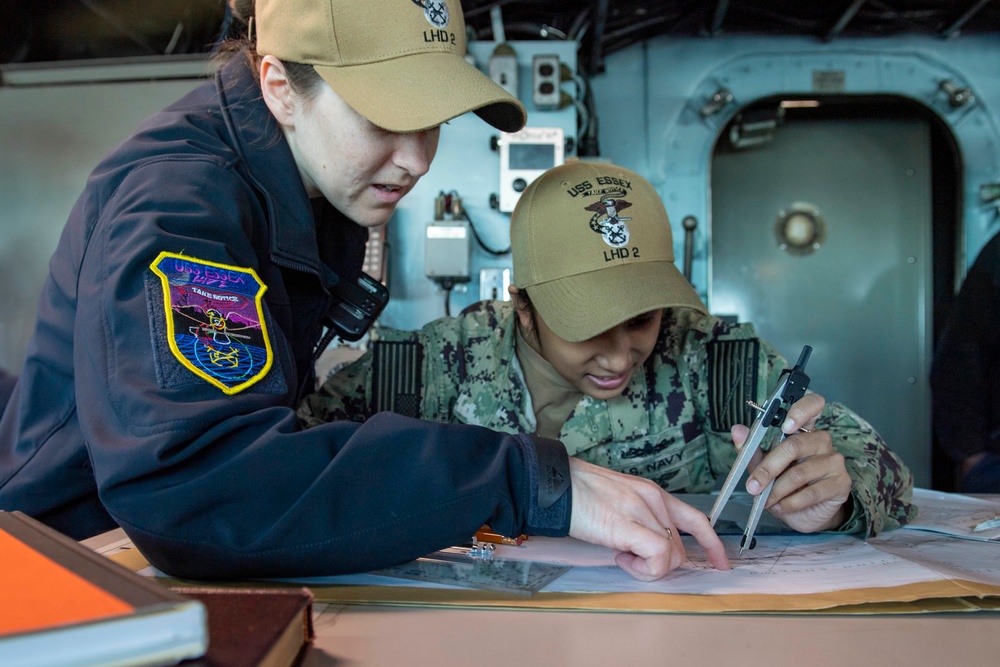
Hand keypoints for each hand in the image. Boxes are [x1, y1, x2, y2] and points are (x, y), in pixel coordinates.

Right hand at [567, 458, 729, 580]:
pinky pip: (658, 556)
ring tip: (620, 555)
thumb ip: (638, 518)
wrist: (555, 485)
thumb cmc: (578, 494)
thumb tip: (645, 546)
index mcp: (653, 493)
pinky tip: (621, 558)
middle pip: (681, 548)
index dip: (712, 544)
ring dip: (648, 568)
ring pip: (671, 556)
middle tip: (628, 557)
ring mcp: (642, 511)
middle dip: (660, 563)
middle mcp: (654, 499)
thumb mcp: (619, 501)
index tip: (721, 562)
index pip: (697, 519)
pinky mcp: (627, 525)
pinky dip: (644, 568)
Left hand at [733, 392, 851, 532]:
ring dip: (777, 490)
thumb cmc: (785, 484)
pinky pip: (811, 492)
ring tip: (765, 500)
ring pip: (799, 473)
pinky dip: (790, 502)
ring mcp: (834, 461)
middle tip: (753, 486)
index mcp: (804, 428)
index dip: (800, 411)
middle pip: (795, 445)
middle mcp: (822, 440)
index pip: (812, 405)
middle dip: (768, 468)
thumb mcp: (764, 465)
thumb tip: (737, 430)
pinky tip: (781, 506)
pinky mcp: (841, 483)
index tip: (785, 425)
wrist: (805, 513)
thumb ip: (751, 449)